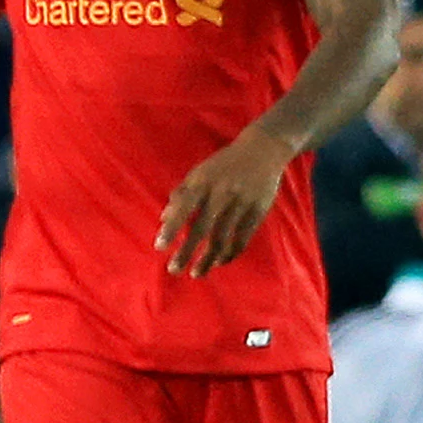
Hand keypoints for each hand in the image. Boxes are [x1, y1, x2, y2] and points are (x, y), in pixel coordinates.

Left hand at [158, 125, 292, 275]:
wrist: (263, 150)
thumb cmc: (223, 164)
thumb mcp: (199, 172)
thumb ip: (181, 194)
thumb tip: (163, 219)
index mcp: (203, 182)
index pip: (183, 208)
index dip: (171, 228)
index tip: (159, 247)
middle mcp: (221, 193)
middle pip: (202, 228)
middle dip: (186, 251)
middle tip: (173, 270)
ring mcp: (241, 202)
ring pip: (222, 238)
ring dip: (207, 259)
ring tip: (196, 273)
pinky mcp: (257, 211)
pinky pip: (242, 238)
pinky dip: (230, 253)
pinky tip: (218, 262)